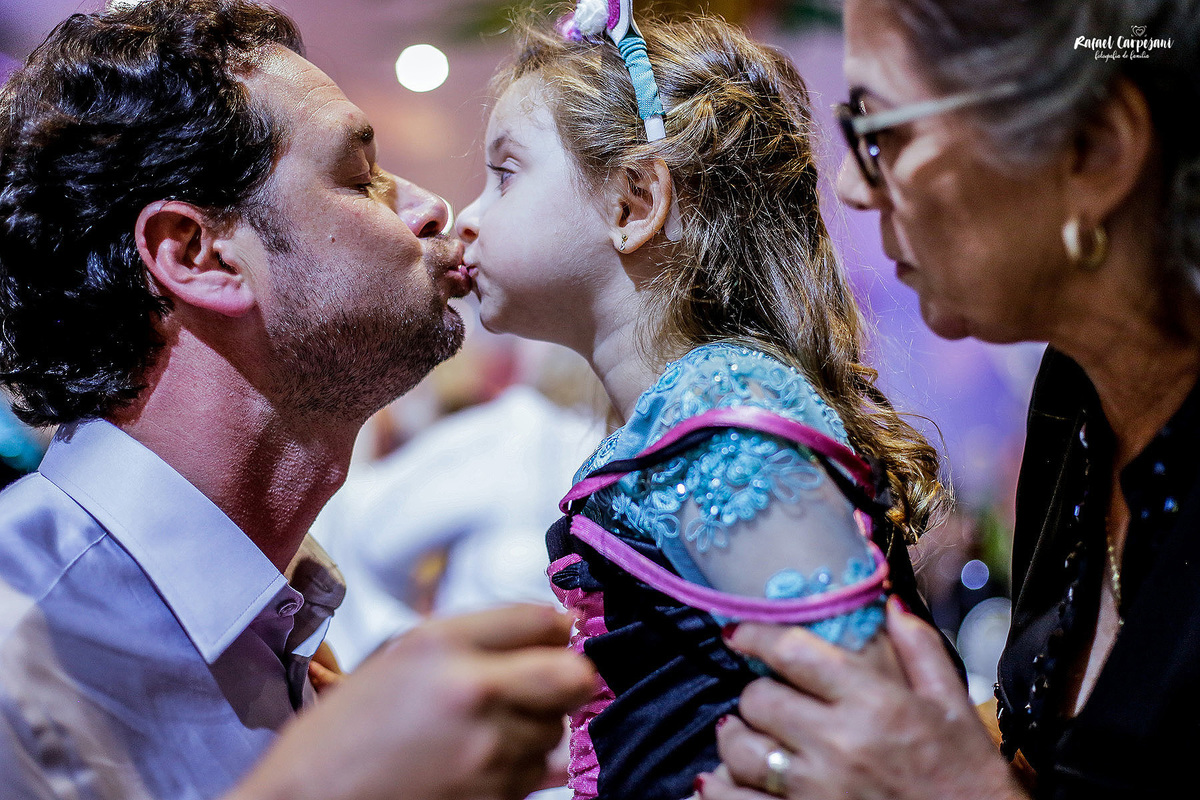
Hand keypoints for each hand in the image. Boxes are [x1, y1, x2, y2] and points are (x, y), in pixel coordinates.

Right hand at [225, 603, 595, 799]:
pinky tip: (481, 760)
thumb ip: (472, 637)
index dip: (555, 626)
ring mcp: (486, 751)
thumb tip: (550, 629)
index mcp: (440, 646)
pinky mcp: (494, 797)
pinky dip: (522, 766)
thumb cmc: (342, 734)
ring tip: (489, 729)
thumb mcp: (398, 657)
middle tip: (549, 680)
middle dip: (568, 675)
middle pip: (571, 675)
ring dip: (538, 725)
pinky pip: (538, 773)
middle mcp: (470, 692)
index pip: (538, 619)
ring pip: (556, 729)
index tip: (557, 634)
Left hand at [697, 597, 1027, 799]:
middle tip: (764, 696)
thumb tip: (888, 602)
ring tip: (746, 736)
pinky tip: (727, 778)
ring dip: (737, 739)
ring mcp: (817, 789)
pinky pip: (736, 799)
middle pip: (758, 699)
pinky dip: (723, 787)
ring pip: (740, 749)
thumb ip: (919, 649)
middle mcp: (839, 743)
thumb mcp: (953, 705)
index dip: (755, 636)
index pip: (791, 652)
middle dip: (756, 693)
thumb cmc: (965, 776)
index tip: (739, 634)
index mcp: (874, 703)